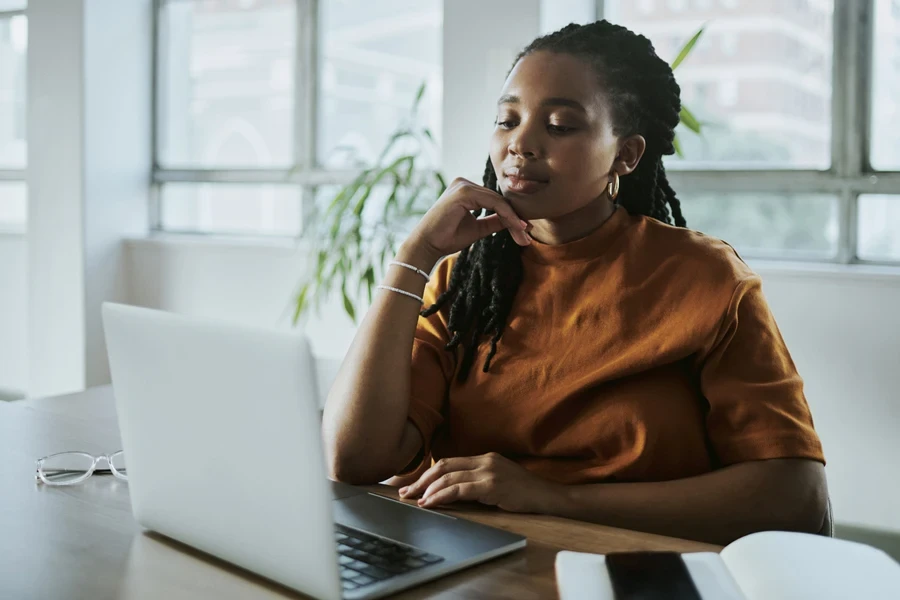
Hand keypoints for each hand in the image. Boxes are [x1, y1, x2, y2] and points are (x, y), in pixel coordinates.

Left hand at [397, 452, 561, 513]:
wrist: (548, 496)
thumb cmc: (524, 493)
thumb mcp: (498, 481)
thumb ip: (477, 481)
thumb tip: (450, 491)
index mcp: (484, 458)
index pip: (448, 462)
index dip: (428, 473)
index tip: (414, 485)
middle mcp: (484, 461)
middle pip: (444, 467)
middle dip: (422, 480)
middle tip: (405, 493)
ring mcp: (489, 472)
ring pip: (449, 477)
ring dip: (428, 489)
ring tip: (415, 500)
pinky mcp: (493, 486)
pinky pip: (460, 489)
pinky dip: (442, 496)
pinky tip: (432, 503)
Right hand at [407, 178, 531, 262]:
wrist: (427, 245)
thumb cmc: (447, 238)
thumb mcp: (478, 228)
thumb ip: (494, 221)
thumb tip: (514, 220)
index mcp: (466, 190)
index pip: (495, 201)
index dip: (511, 216)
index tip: (524, 232)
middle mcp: (464, 183)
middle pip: (499, 200)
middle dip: (515, 219)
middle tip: (527, 237)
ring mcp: (464, 185)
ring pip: (499, 201)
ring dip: (513, 219)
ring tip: (524, 235)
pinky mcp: (464, 191)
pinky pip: (493, 203)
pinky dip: (506, 215)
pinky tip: (516, 227)